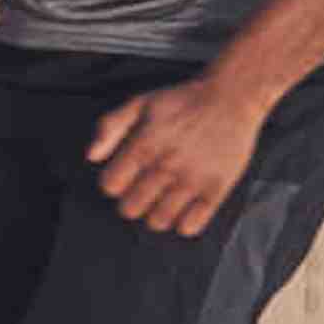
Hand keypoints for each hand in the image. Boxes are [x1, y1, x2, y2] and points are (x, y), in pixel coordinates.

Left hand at [87, 78, 264, 237]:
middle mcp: (166, 166)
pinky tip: (186, 208)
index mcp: (145, 145)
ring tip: (164, 200)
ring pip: (159, 221)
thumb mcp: (141, 102)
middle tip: (144, 190)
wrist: (231, 97)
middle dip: (132, 201)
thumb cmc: (185, 101)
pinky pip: (191, 226)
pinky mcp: (216, 189)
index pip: (111, 186)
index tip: (124, 177)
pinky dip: (184, 223)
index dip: (114, 183)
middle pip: (131, 209)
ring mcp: (192, 180)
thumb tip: (92, 156)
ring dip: (156, 214)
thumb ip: (110, 126)